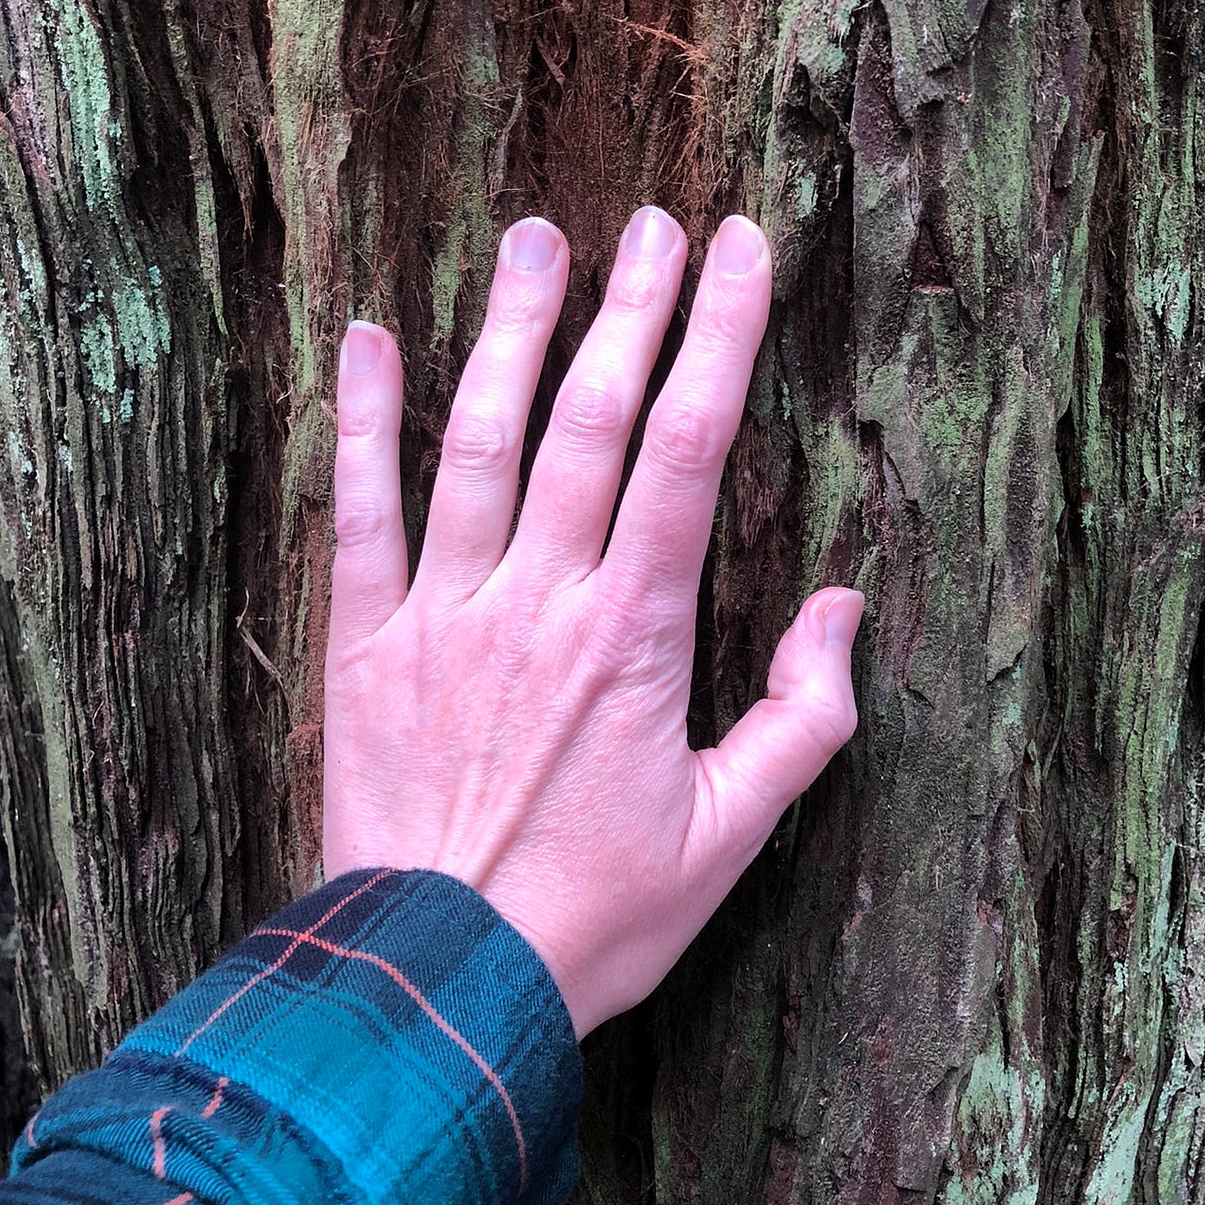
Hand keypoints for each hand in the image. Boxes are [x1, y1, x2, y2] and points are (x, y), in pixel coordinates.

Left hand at [322, 207, 861, 1035]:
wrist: (439, 982)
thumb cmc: (593, 918)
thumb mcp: (732, 838)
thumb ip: (802, 719)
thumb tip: (845, 609)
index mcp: (636, 633)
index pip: (690, 451)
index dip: (721, 338)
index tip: (742, 253)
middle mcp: (540, 596)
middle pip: (592, 418)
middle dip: (632, 309)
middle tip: (656, 222)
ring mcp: (443, 608)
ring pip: (480, 438)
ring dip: (511, 329)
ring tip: (537, 238)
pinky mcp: (364, 639)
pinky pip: (359, 508)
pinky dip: (362, 418)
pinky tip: (366, 336)